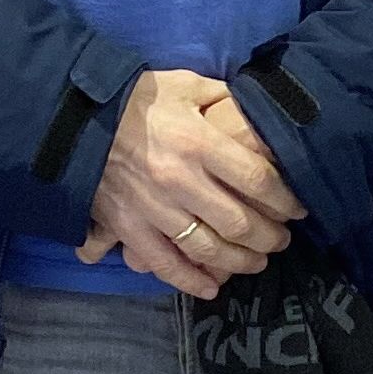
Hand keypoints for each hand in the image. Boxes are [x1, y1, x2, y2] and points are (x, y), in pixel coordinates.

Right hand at [80, 70, 306, 299]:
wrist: (74, 120)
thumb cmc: (135, 99)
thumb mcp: (184, 85)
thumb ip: (222, 99)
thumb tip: (256, 110)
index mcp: (199, 142)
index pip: (258, 181)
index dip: (286, 200)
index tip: (298, 209)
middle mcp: (181, 181)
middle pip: (239, 222)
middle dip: (269, 237)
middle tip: (281, 241)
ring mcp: (154, 209)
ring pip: (208, 248)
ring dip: (240, 261)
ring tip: (256, 262)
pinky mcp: (130, 228)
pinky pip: (165, 264)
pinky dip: (191, 281)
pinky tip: (212, 288)